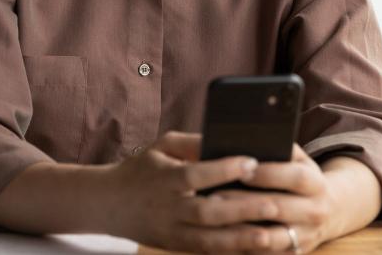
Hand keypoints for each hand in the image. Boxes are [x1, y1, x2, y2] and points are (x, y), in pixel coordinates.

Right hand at [101, 131, 289, 252]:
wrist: (108, 202)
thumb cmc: (142, 168)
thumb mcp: (162, 146)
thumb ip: (193, 142)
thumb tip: (226, 138)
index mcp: (164, 177)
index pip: (196, 174)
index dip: (223, 169)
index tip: (252, 162)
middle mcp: (167, 207)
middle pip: (206, 212)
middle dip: (240, 210)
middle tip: (273, 204)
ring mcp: (170, 231)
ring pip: (208, 240)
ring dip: (240, 240)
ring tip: (270, 236)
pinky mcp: (174, 246)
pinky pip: (205, 252)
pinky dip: (229, 252)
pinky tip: (253, 249)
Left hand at [214, 144, 340, 253]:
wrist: (329, 211)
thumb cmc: (300, 178)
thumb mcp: (299, 160)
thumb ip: (280, 149)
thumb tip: (248, 138)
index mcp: (317, 184)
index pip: (294, 177)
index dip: (267, 174)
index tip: (240, 170)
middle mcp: (316, 212)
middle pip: (279, 208)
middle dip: (244, 202)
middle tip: (213, 196)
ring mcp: (305, 237)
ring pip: (271, 238)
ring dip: (240, 230)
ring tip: (213, 219)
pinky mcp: (293, 254)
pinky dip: (243, 248)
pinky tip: (221, 237)